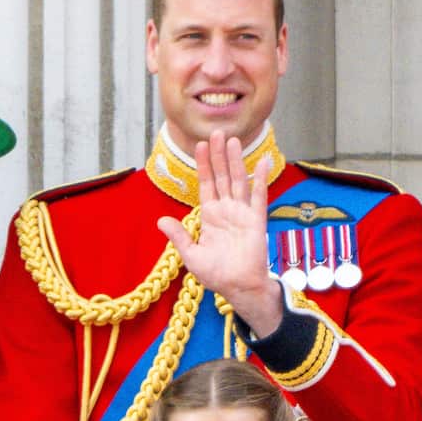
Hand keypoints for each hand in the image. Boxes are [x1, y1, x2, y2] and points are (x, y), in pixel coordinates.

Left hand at [157, 129, 282, 336]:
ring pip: (238, 180)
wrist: (237, 287)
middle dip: (218, 155)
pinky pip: (258, 196)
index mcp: (210, 216)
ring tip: (232, 140)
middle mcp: (226, 210)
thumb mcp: (190, 254)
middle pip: (222, 176)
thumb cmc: (216, 274)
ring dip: (235, 161)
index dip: (203, 165)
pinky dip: (259, 179)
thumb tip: (161, 220)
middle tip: (216, 133)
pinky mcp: (256, 220)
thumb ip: (178, 235)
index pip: (206, 184)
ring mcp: (242, 213)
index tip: (200, 146)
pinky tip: (260, 161)